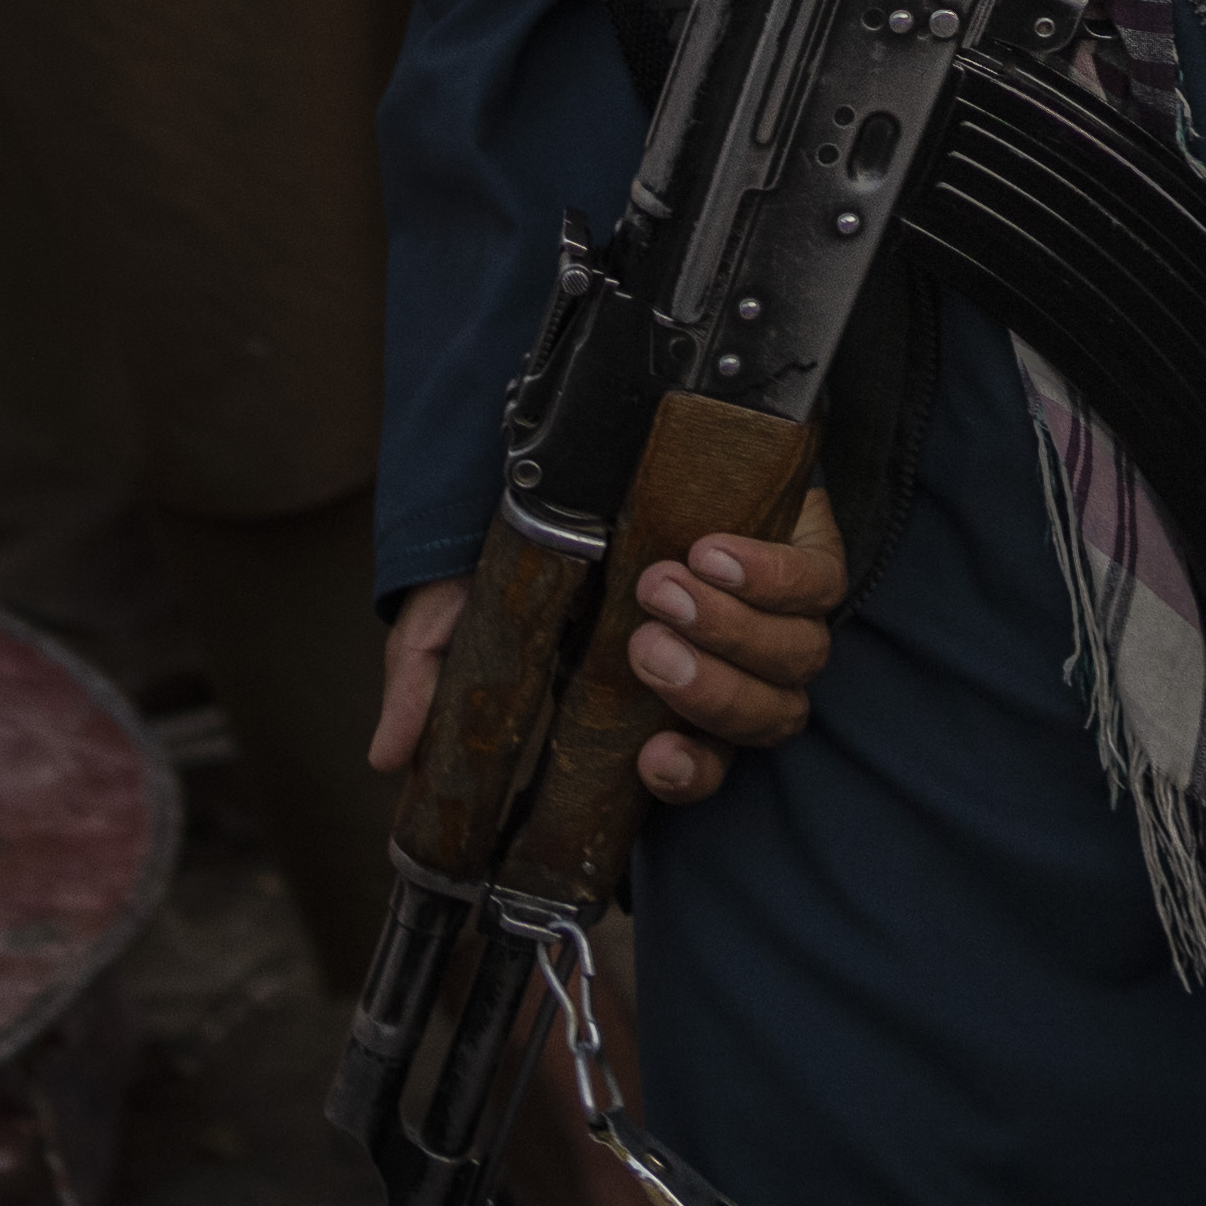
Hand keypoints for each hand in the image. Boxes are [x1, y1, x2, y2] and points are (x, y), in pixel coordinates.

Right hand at [361, 500, 851, 807]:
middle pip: (766, 717)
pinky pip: (820, 581)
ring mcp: (776, 606)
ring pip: (798, 658)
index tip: (650, 757)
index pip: (704, 767)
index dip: (690, 776)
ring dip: (734, 631)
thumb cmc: (534, 538)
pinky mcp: (805, 541)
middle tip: (643, 644)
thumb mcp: (466, 606)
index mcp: (663, 699)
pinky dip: (773, 577)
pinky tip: (714, 554)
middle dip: (708, 691)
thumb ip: (430, 682)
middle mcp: (732, 662)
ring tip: (663, 583)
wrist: (590, 429)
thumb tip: (385, 758)